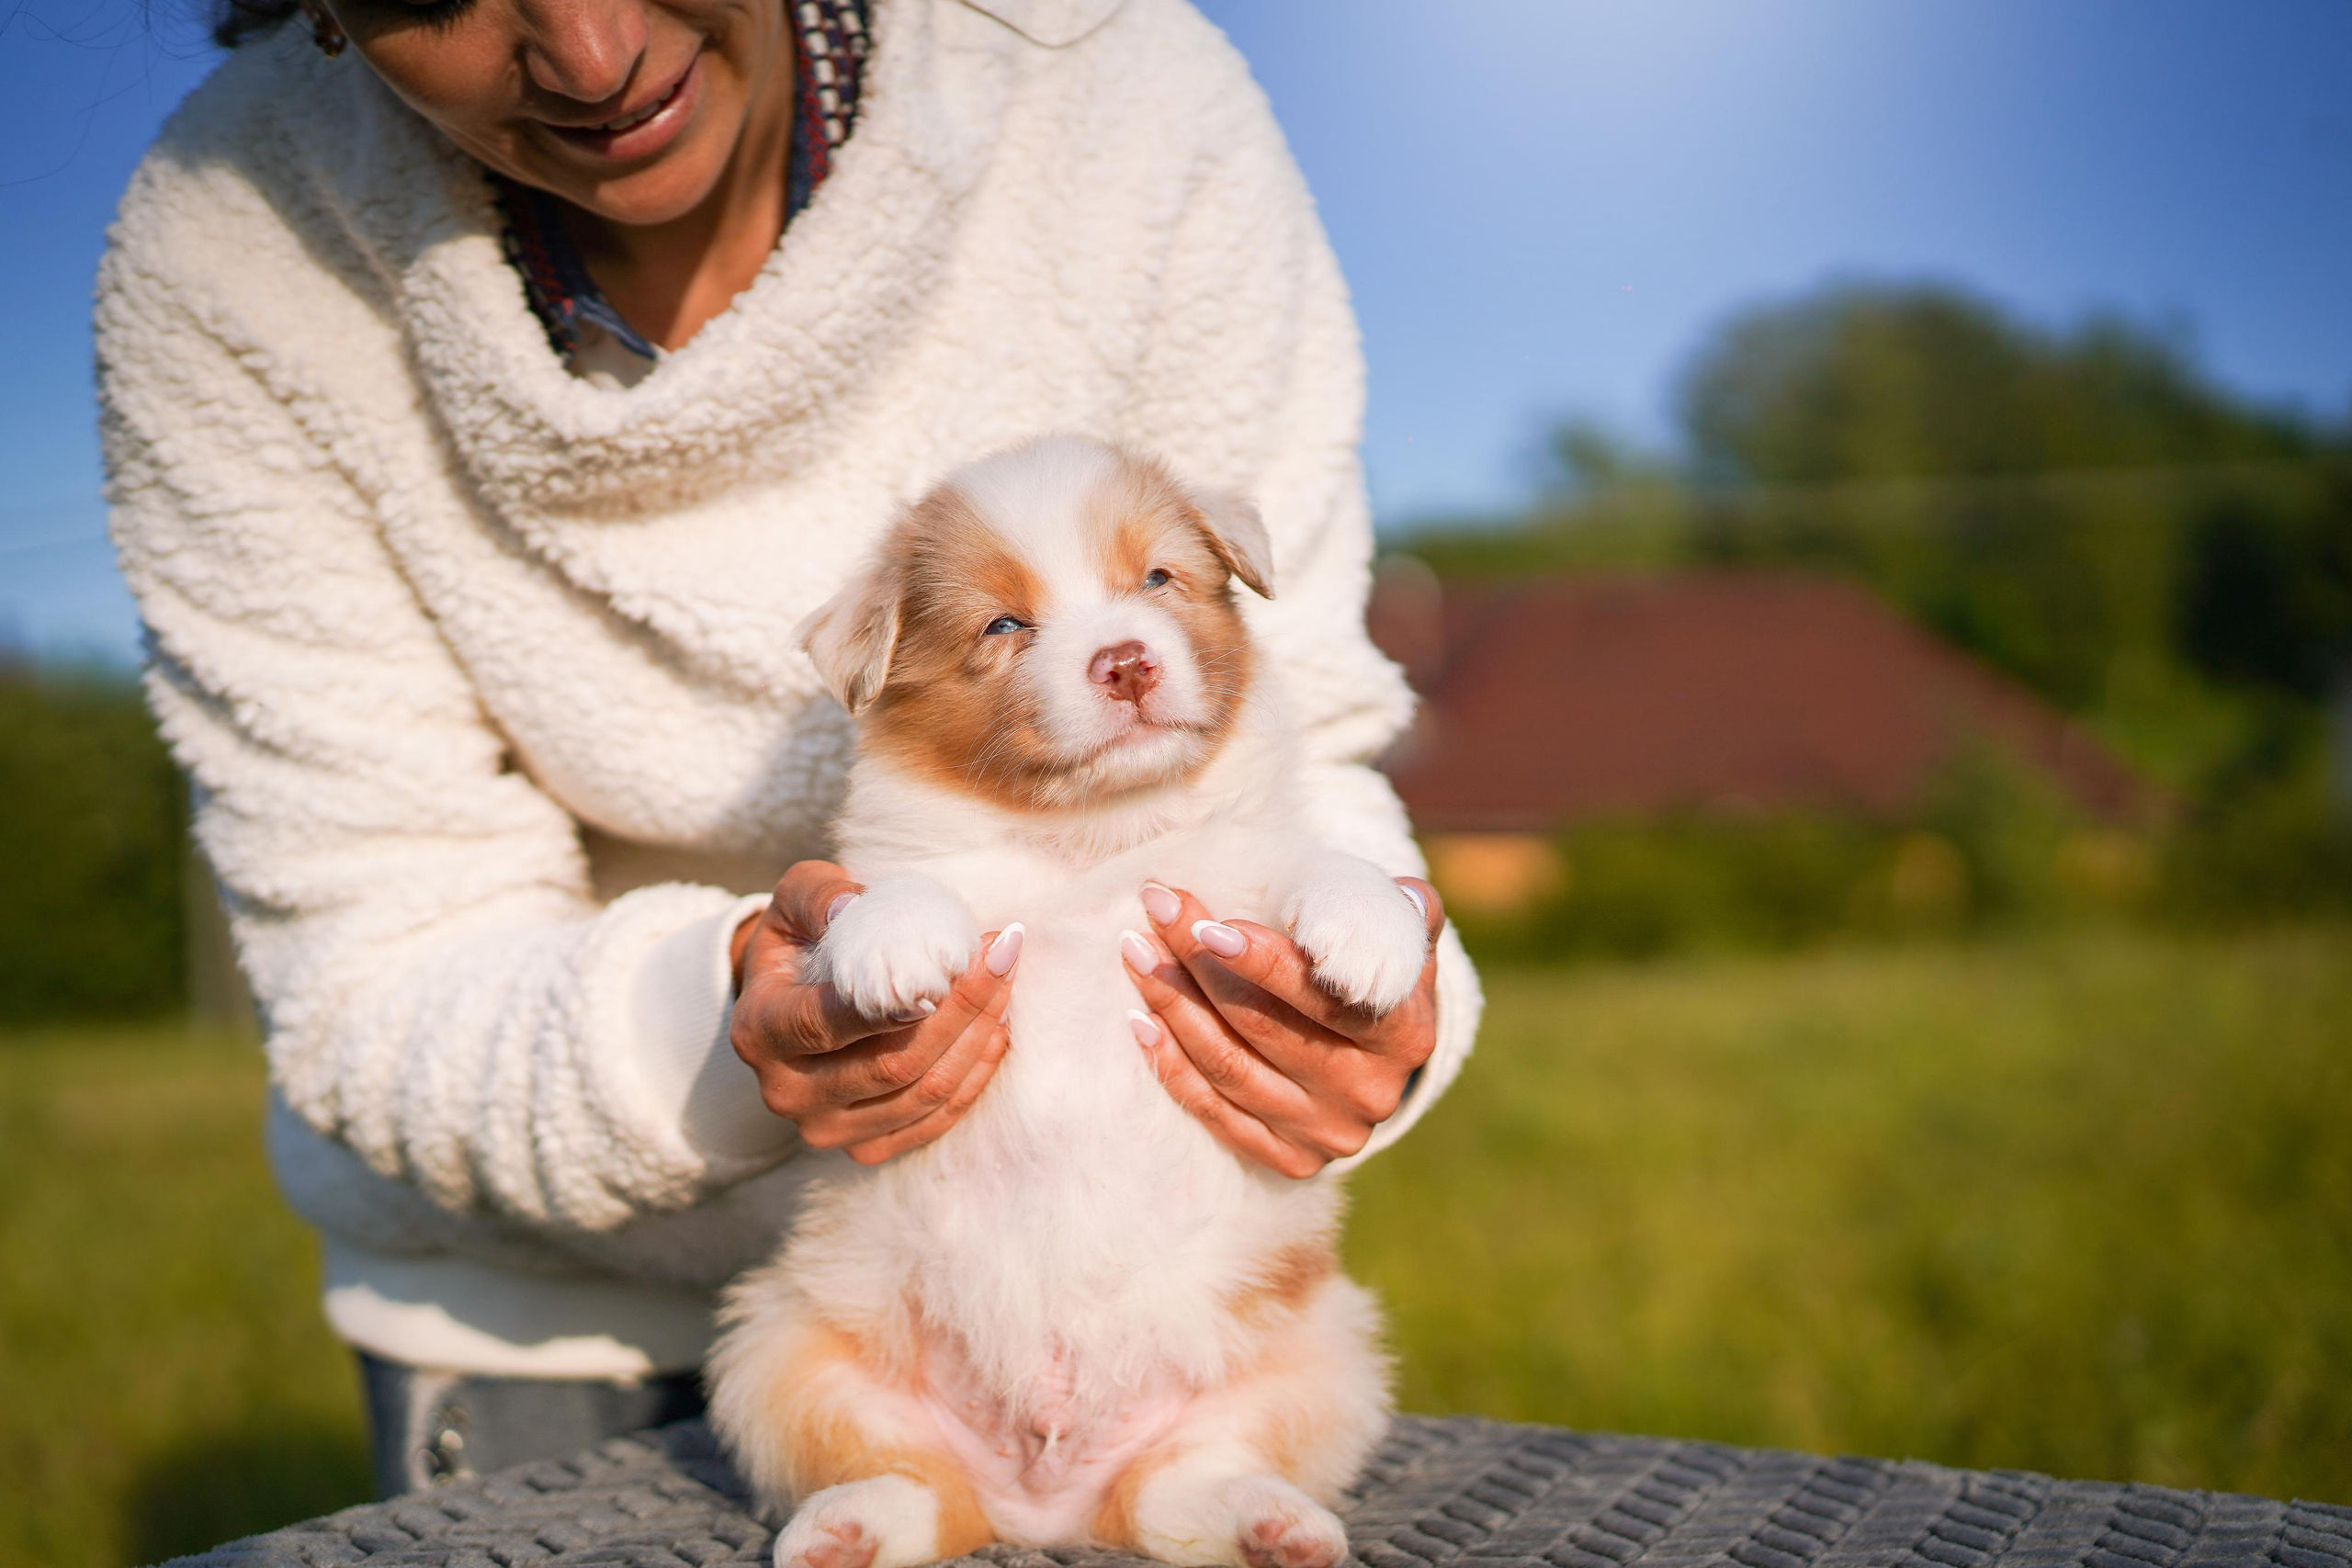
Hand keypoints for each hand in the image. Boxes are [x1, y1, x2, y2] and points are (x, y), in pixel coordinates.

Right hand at [729, 861, 1021, 1164]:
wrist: (790, 1006)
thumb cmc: (799, 943)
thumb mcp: (793, 902)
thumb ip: (819, 896)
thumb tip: (852, 905)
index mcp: (759, 1032)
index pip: (829, 1024)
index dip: (897, 1001)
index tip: (958, 959)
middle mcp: (786, 1092)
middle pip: (893, 1063)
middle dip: (960, 1008)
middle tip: (1003, 955)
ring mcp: (826, 1130)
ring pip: (923, 1093)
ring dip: (977, 1036)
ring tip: (1006, 981)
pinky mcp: (865, 1147)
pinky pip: (936, 1119)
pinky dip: (974, 1073)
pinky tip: (996, 1027)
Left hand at [1119, 879, 1444, 1178]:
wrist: (1371, 1040)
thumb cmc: (1375, 961)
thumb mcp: (1403, 927)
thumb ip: (1399, 907)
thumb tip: (1396, 898)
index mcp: (1406, 1034)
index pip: (1327, 999)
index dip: (1265, 964)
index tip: (1210, 925)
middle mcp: (1371, 1094)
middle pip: (1265, 1029)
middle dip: (1201, 966)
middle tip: (1157, 914)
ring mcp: (1329, 1134)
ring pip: (1231, 1070)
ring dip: (1174, 1008)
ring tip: (1139, 953)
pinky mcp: (1290, 1160)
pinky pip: (1216, 1113)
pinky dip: (1172, 1065)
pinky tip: (1142, 1019)